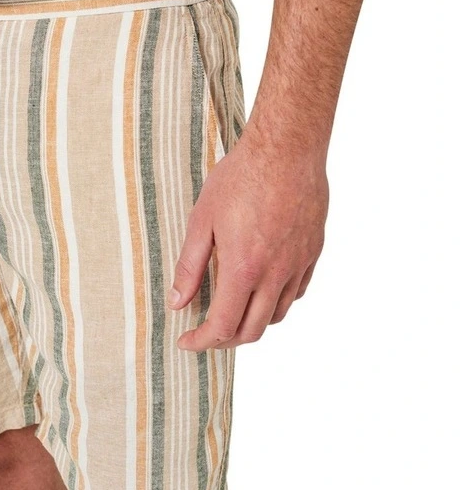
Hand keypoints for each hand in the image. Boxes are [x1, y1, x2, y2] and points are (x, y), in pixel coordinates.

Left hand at [168, 124, 328, 350]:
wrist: (287, 148)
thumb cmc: (241, 178)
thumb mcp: (202, 220)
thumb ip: (189, 267)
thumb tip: (177, 302)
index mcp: (243, 269)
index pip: (222, 326)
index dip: (202, 341)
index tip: (187, 341)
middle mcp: (275, 274)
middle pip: (252, 331)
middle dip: (225, 341)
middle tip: (206, 333)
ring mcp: (298, 264)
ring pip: (277, 315)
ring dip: (251, 323)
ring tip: (232, 312)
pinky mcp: (313, 251)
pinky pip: (296, 292)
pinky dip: (277, 302)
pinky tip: (262, 289)